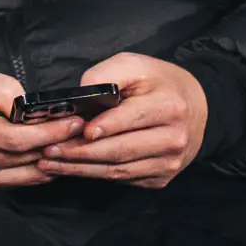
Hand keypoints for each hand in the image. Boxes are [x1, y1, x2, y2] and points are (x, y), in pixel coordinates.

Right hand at [0, 63, 83, 186]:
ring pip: (27, 173)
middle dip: (60, 144)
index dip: (50, 132)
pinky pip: (17, 181)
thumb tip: (28, 106)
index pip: (18, 139)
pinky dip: (39, 171)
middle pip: (28, 158)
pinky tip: (53, 158)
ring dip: (54, 160)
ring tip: (76, 145)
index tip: (73, 121)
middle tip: (85, 130)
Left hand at [33, 53, 207, 189]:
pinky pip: (123, 179)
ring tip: (49, 163)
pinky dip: (94, 175)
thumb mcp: (134, 65)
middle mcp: (173, 138)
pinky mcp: (161, 177)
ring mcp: (169, 162)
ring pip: (118, 170)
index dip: (104, 126)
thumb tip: (79, 97)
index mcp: (169, 106)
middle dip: (80, 152)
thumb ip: (106, 75)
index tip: (80, 131)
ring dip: (80, 169)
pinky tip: (72, 169)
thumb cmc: (157, 84)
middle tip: (49, 150)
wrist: (196, 108)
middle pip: (121, 150)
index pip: (132, 119)